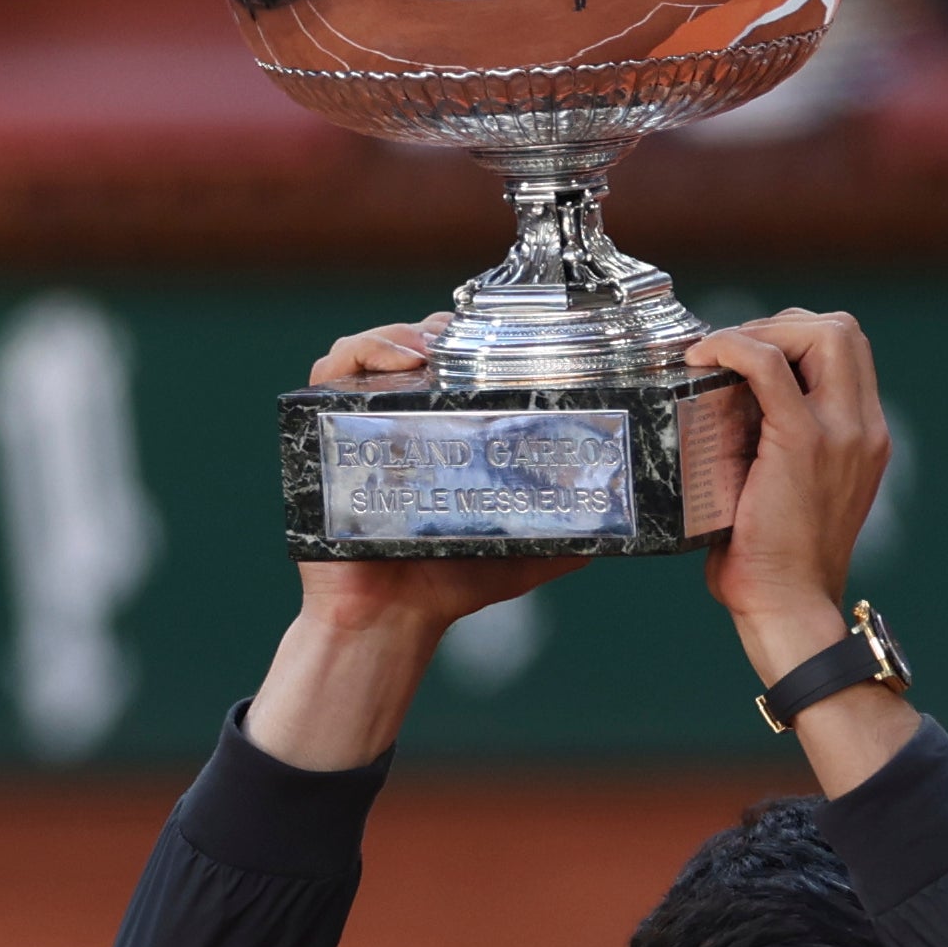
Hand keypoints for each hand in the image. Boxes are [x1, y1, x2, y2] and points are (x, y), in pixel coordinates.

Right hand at [294, 316, 584, 637]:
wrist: (392, 619)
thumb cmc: (452, 583)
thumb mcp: (528, 544)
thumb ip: (571, 525)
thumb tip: (625, 510)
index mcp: (448, 433)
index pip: (460, 362)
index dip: (481, 338)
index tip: (511, 335)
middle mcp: (405, 420)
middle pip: (420, 343)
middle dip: (448, 327)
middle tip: (473, 335)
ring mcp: (362, 422)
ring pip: (377, 346)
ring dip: (408, 331)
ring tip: (436, 345)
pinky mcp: (322, 431)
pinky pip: (330, 370)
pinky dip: (364, 350)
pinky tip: (403, 359)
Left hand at [686, 310, 917, 796]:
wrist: (788, 608)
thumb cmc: (774, 562)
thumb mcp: (789, 490)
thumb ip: (773, 447)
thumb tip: (719, 411)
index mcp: (865, 437)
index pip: (847, 351)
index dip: (796, 337)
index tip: (748, 359)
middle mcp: (863, 428)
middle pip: (842, 329)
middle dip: (781, 324)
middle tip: (730, 352)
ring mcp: (841, 432)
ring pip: (820, 332)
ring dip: (762, 330)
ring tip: (718, 357)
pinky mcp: (802, 442)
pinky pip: (769, 365)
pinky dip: (734, 347)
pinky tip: (702, 360)